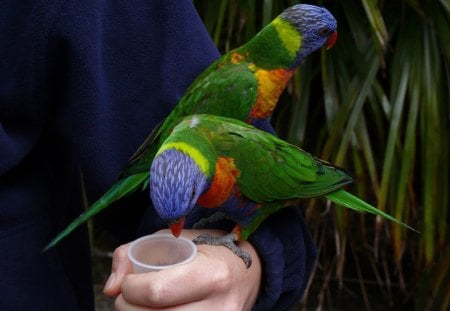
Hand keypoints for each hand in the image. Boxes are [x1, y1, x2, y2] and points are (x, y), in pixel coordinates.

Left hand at [103, 229, 261, 309]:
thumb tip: (110, 288)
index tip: (127, 282)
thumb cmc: (208, 252)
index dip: (130, 289)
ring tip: (140, 305)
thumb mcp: (174, 239)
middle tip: (127, 297)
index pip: (157, 291)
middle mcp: (220, 307)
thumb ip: (134, 254)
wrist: (248, 273)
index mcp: (212, 274)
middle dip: (128, 308)